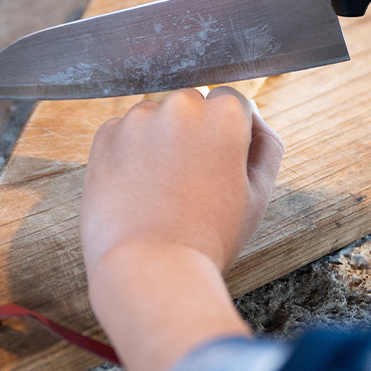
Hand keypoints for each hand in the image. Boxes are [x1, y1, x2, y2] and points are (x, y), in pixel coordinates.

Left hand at [81, 87, 283, 279]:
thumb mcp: (257, 195)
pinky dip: (129, 153)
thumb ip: (265, 145)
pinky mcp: (105, 136)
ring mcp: (137, 119)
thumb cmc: (208, 239)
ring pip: (155, 118)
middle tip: (189, 183)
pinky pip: (123, 133)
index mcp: (223, 115)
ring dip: (158, 140)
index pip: (231, 101)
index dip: (228, 135)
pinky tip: (135, 190)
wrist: (149, 269)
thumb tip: (252, 116)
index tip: (217, 165)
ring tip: (159, 191)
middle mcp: (179, 106)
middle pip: (191, 105)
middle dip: (192, 132)